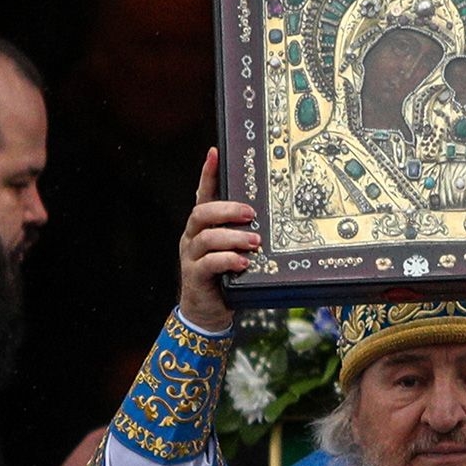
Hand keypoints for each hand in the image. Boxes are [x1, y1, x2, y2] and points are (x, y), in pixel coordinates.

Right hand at [178, 147, 257, 330]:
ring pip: (206, 237)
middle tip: (250, 213)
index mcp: (204, 227)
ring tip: (254, 242)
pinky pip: (208, 263)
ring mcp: (191, 256)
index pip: (204, 194)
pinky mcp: (194, 276)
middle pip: (202, 212)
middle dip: (227, 209)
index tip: (214, 153)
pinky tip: (244, 263)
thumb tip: (274, 219)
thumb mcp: (238, 251)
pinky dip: (228, 260)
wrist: (209, 313)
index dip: (208, 174)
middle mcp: (193, 237)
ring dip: (233, 237)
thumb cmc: (227, 277)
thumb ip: (246, 234)